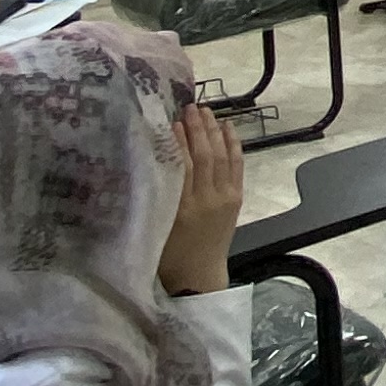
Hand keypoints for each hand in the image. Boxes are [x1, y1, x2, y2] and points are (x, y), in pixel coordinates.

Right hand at [158, 101, 242, 294]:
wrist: (199, 278)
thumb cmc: (167, 255)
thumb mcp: (155, 225)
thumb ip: (155, 195)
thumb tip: (149, 158)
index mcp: (182, 208)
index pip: (182, 165)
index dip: (178, 140)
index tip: (171, 120)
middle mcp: (207, 199)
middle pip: (204, 155)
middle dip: (197, 128)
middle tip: (188, 107)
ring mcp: (225, 198)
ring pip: (221, 156)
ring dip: (213, 131)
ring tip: (204, 111)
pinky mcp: (236, 199)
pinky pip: (236, 166)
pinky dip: (233, 144)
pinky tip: (227, 127)